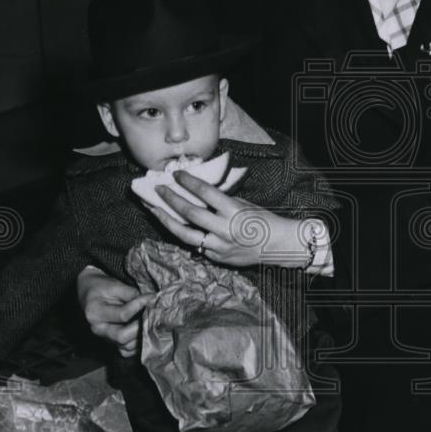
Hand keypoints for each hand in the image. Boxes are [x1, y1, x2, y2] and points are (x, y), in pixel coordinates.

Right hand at [76, 266, 152, 357]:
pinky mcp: (113, 343)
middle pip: (122, 336)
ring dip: (141, 336)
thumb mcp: (114, 285)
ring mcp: (105, 339)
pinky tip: (144, 331)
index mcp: (95, 313)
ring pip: (126, 347)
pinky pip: (128, 351)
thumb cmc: (101, 289)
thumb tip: (150, 301)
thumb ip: (131, 293)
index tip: (151, 297)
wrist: (91, 294)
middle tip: (151, 314)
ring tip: (149, 322)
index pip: (122, 315)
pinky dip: (138, 344)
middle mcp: (98, 330)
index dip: (140, 306)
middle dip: (140, 326)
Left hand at [145, 171, 310, 268]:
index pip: (205, 192)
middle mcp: (224, 229)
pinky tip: (173, 226)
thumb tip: (195, 191)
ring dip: (166, 220)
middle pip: (190, 212)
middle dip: (170, 199)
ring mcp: (219, 246)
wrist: (276, 246)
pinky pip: (195, 245)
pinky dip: (183, 235)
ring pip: (185, 234)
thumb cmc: (260, 220)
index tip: (176, 174)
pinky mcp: (216, 258)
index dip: (188, 181)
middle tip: (158, 189)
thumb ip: (220, 201)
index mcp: (233, 211)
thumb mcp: (242, 204)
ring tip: (154, 210)